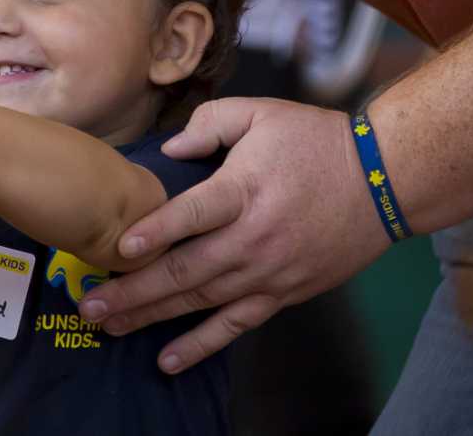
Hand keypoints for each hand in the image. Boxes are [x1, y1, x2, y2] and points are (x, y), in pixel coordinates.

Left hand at [77, 98, 392, 374]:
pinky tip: (168, 360)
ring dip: (153, 317)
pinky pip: (236, 325)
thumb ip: (209, 124)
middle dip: (134, 291)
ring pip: (202, 303)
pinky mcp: (284, 293)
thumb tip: (170, 150)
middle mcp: (254, 238)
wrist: (383, 180)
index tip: (120, 248)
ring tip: (110, 326)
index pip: (194, 214)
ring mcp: (269, 272)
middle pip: (186, 270)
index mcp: (245, 190)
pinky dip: (201, 346)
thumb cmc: (317, 141)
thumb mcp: (261, 112)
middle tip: (90, 305)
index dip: (156, 231)